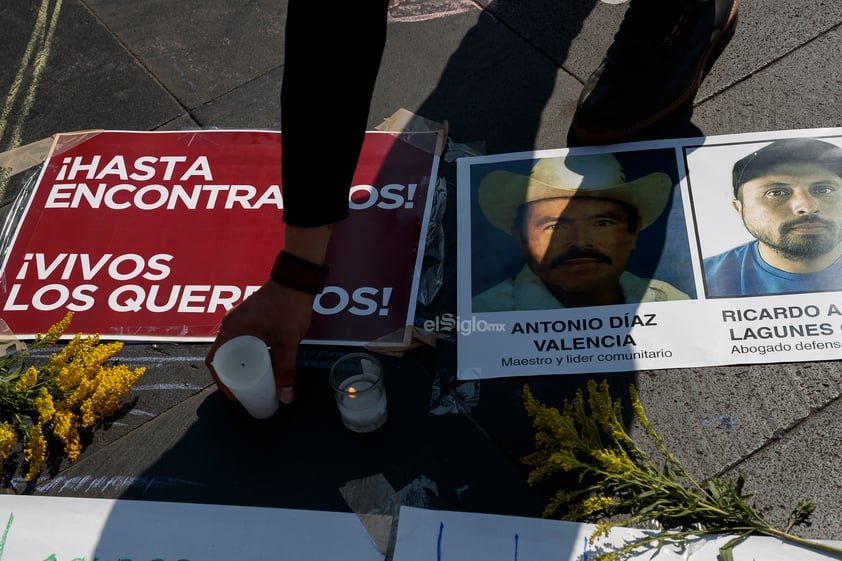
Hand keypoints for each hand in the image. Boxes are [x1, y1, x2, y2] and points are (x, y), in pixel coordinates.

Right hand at [205, 280, 315, 404]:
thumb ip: (285, 369)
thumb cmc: (288, 305)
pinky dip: (247, 353)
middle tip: (244, 391)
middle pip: (224, 355)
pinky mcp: (251, 316)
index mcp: (232, 329)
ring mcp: (240, 318)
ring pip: (234, 347)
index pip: (215, 360)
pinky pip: (242, 339)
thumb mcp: (286, 342)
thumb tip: (285, 396)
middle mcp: (231, 323)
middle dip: (232, 376)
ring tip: (253, 379)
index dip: (221, 381)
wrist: (298, 278)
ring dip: (241, 364)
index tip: (233, 395)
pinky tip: (260, 362)